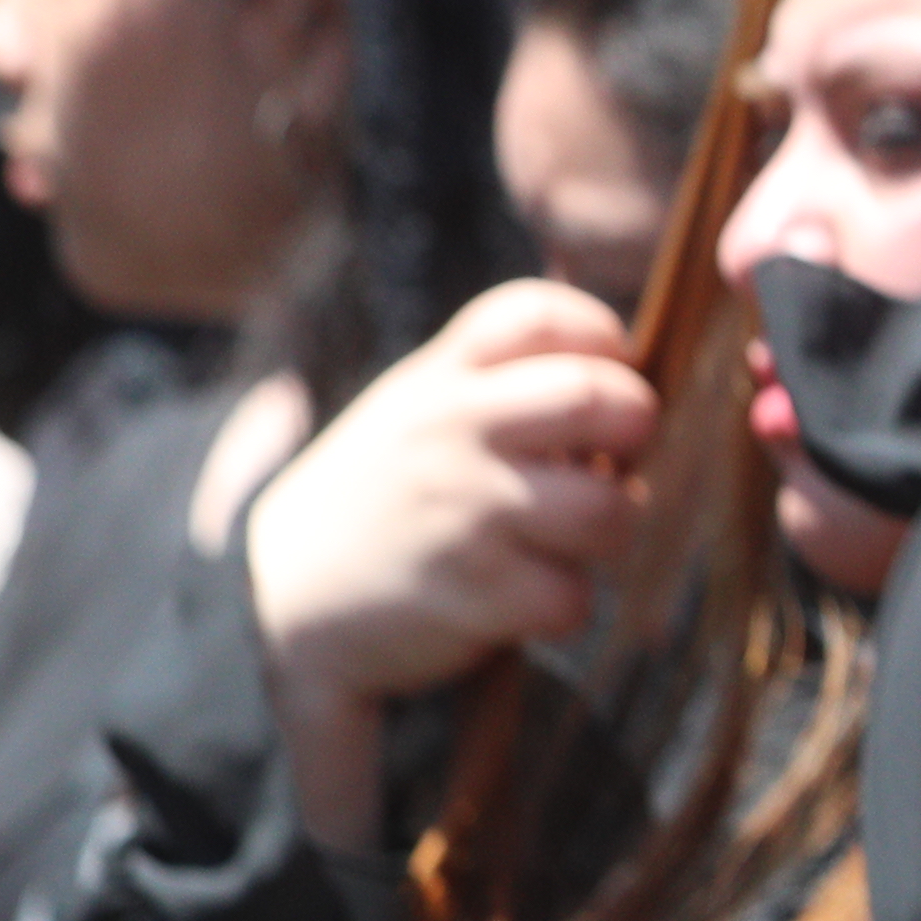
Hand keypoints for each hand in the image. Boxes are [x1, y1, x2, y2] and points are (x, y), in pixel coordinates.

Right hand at [242, 281, 657, 706]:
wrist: (285, 595)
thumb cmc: (381, 498)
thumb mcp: (416, 410)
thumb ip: (501, 385)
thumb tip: (628, 382)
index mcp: (440, 377)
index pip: (538, 314)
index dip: (602, 338)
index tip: (609, 373)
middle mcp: (451, 429)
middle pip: (598, 398)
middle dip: (636, 430)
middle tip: (615, 461)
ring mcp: (466, 509)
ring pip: (609, 510)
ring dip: (611, 530)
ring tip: (570, 537)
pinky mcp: (477, 591)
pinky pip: (574, 597)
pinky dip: (563, 605)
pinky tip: (520, 598)